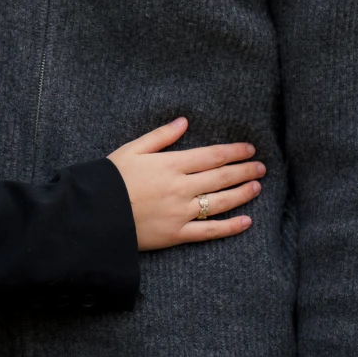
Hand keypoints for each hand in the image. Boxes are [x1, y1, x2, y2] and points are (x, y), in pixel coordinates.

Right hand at [108, 118, 263, 250]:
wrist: (95, 214)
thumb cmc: (111, 178)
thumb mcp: (132, 149)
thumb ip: (160, 136)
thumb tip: (184, 122)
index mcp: (171, 164)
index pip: (211, 155)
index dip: (234, 151)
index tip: (249, 149)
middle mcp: (181, 188)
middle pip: (221, 177)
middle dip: (244, 170)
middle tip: (261, 167)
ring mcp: (181, 212)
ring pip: (220, 202)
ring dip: (242, 193)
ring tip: (257, 187)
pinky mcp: (177, 234)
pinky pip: (209, 232)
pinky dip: (230, 227)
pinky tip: (246, 222)